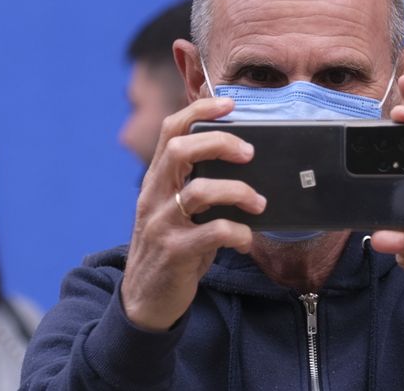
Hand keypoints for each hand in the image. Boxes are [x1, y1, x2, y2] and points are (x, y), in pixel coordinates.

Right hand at [120, 96, 267, 330]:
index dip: (198, 111)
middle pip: (180, 150)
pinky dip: (238, 232)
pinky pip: (212, 233)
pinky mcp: (174, 252)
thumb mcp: (177, 210)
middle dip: (220, 143)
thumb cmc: (172, 247)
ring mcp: (161, 224)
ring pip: (199, 191)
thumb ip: (197, 184)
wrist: (144, 301)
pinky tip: (246, 239)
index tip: (228, 103)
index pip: (170, 130)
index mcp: (156, 180)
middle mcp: (154, 196)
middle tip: (250, 152)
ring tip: (259, 202)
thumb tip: (243, 158)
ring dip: (238, 191)